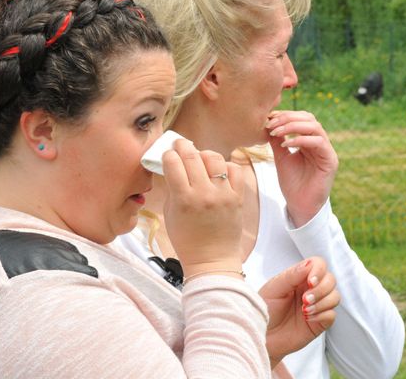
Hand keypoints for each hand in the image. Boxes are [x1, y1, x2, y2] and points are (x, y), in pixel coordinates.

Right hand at [162, 139, 244, 273]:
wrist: (212, 260)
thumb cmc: (187, 240)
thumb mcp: (170, 213)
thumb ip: (172, 188)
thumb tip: (172, 167)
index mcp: (183, 199)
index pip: (173, 163)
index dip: (168, 155)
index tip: (167, 155)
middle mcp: (204, 194)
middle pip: (191, 156)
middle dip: (182, 146)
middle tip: (180, 144)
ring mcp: (223, 194)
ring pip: (214, 158)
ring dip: (203, 154)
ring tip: (199, 158)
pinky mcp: (237, 197)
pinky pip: (234, 169)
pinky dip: (225, 165)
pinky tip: (218, 171)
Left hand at [258, 257, 339, 366]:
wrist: (261, 335)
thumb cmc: (263, 309)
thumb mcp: (274, 289)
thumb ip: (292, 275)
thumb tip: (309, 264)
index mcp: (298, 277)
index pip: (318, 265)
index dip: (319, 271)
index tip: (310, 282)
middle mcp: (309, 289)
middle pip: (331, 280)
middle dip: (321, 289)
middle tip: (305, 299)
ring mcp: (316, 305)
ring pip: (335, 296)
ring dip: (322, 303)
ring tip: (304, 310)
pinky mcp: (319, 322)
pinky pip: (332, 315)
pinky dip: (322, 315)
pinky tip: (307, 318)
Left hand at [265, 110, 338, 226]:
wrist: (299, 205)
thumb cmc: (292, 183)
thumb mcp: (281, 157)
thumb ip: (277, 141)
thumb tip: (268, 124)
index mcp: (309, 140)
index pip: (301, 118)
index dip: (285, 115)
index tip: (268, 118)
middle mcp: (320, 143)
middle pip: (309, 118)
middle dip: (288, 118)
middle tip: (271, 124)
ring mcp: (327, 151)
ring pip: (315, 127)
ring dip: (293, 126)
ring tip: (276, 132)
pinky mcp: (331, 160)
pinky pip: (319, 142)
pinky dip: (301, 139)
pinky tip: (286, 144)